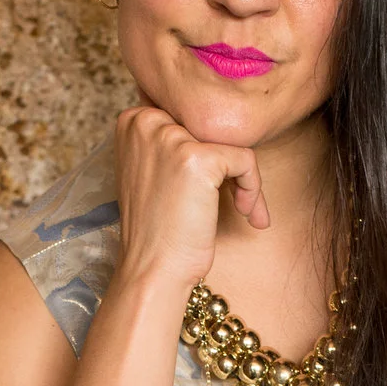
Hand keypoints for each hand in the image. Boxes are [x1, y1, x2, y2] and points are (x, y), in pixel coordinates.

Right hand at [112, 105, 267, 294]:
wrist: (152, 269)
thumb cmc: (157, 228)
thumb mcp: (153, 172)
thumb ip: (172, 142)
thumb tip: (214, 122)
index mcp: (133, 120)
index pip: (190, 116)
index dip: (209, 150)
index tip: (213, 185)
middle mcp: (146, 121)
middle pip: (212, 126)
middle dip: (230, 164)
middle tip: (235, 199)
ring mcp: (171, 138)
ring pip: (233, 141)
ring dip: (246, 180)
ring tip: (244, 210)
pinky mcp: (198, 158)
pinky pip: (246, 159)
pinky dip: (253, 188)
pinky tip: (245, 213)